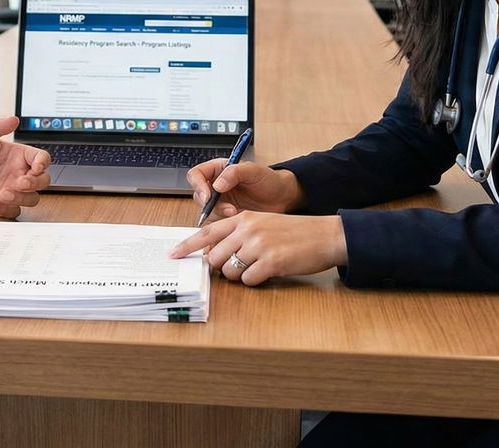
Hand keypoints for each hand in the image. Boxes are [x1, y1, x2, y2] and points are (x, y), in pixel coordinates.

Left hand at [0, 116, 50, 217]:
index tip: (35, 167)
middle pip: (43, 181)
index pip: (41, 158)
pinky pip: (13, 211)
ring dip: (21, 198)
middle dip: (34, 183)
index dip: (43, 163)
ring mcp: (11, 191)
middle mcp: (18, 174)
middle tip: (19, 183)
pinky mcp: (1, 206)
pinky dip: (6, 209)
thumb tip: (13, 119)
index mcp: (18, 156)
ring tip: (2, 193)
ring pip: (31, 199)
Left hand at [168, 211, 345, 285]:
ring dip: (240, 275)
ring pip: (229, 271)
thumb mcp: (263, 224)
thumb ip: (239, 233)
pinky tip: (269, 271)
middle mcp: (247, 229)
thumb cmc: (294, 233)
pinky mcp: (271, 262)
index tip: (173, 254)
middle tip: (238, 266)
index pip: (206, 232)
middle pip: (214, 256)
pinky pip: (248, 281)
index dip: (187, 245)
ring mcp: (258, 245)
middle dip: (221, 267)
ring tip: (259, 266)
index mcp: (243, 218)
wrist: (325, 235)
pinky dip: (256, 281)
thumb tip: (214, 253)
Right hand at [187, 160, 303, 221]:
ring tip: (236, 214)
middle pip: (199, 195)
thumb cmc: (270, 181)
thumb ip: (234, 173)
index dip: (198, 185)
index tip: (208, 195)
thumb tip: (218, 184)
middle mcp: (216, 186)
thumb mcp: (254, 171)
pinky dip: (223, 225)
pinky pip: (216, 223)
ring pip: (206, 211)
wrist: (283, 199)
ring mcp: (220, 203)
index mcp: (218, 170)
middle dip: (211, 204)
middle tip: (228, 208)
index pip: (197, 175)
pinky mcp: (226, 218)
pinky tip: (235, 223)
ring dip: (219, 215)